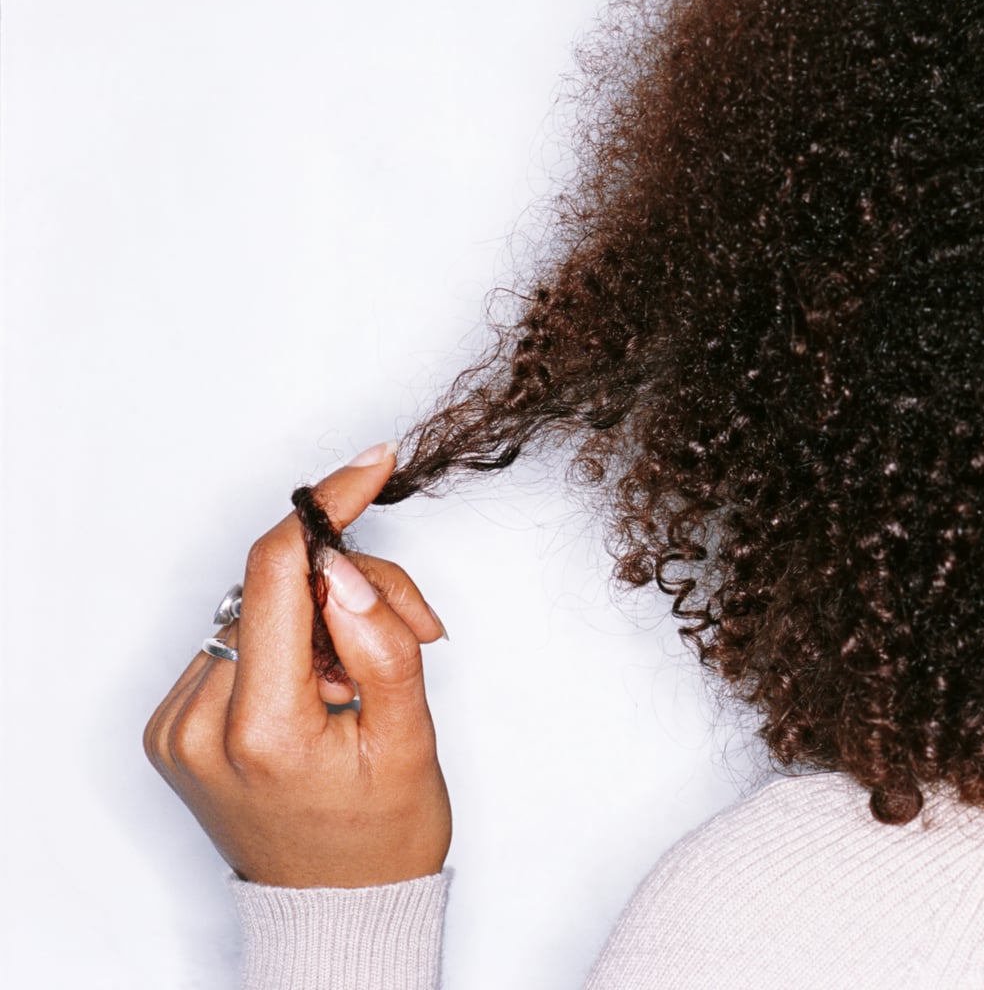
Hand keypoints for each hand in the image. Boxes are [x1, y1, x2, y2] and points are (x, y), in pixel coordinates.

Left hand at [143, 442, 451, 887]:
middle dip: (355, 584)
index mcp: (260, 728)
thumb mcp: (411, 737)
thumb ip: (383, 644)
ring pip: (261, 607)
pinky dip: (294, 642)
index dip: (327, 507)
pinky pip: (241, 640)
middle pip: (277, 585)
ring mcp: (177, 725)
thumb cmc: (382, 835)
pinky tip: (330, 683)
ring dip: (327, 615)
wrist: (338, 907)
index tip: (372, 467)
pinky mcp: (175, 724)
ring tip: (374, 672)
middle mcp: (199, 723)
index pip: (278, 573)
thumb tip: (349, 570)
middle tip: (418, 627)